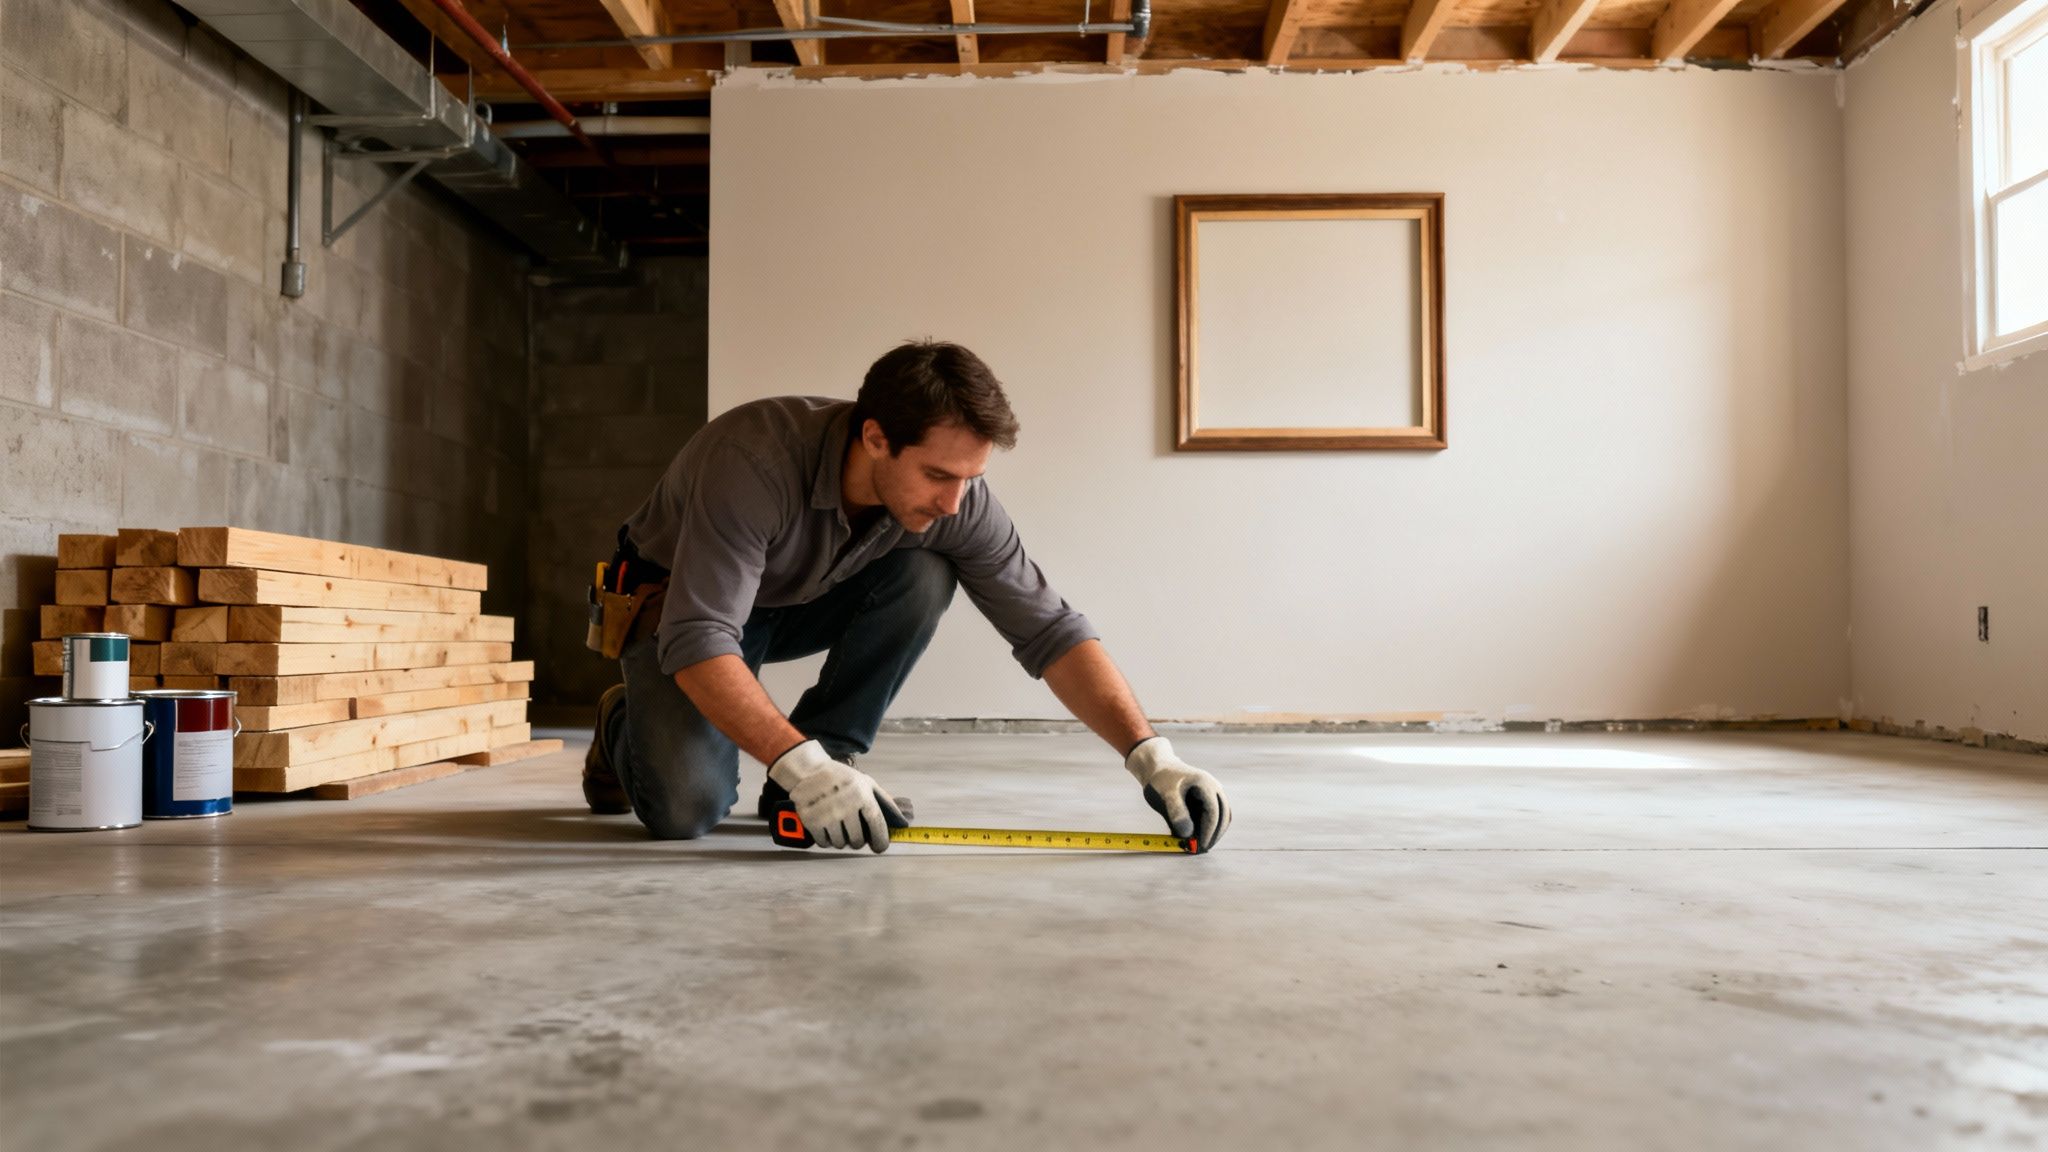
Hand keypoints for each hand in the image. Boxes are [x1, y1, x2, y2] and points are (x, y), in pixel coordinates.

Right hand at [768, 740, 905, 852]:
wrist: (809, 771)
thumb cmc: (841, 778)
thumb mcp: (866, 783)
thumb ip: (884, 801)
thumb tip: (901, 821)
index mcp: (862, 796)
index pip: (876, 825)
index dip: (880, 840)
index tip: (879, 847)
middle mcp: (846, 806)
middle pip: (857, 840)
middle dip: (857, 840)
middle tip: (853, 832)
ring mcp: (827, 814)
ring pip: (840, 844)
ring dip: (841, 840)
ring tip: (838, 826)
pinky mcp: (811, 821)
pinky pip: (824, 843)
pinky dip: (826, 839)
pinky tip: (827, 827)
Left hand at [1124, 736, 1230, 851]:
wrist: (1158, 768)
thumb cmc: (1161, 780)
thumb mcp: (1166, 795)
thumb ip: (1176, 813)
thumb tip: (1188, 834)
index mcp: (1205, 784)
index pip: (1214, 812)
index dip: (1209, 831)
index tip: (1200, 845)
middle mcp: (1214, 788)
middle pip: (1223, 815)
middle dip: (1214, 834)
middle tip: (1201, 850)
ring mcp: (1214, 793)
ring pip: (1222, 816)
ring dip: (1214, 832)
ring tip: (1198, 846)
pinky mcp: (1209, 799)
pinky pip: (1214, 815)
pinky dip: (1209, 827)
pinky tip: (1197, 836)